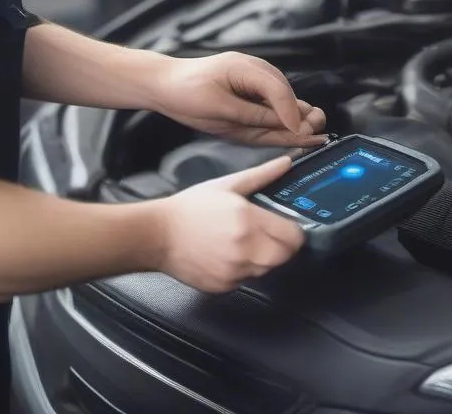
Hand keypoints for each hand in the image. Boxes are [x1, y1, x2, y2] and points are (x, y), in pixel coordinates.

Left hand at [153, 52, 326, 146]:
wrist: (164, 84)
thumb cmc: (186, 92)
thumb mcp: (219, 108)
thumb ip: (252, 115)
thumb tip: (283, 124)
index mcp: (247, 68)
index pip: (278, 91)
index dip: (291, 114)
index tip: (302, 133)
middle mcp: (255, 72)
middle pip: (286, 94)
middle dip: (302, 114)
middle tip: (317, 133)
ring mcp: (253, 81)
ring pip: (282, 100)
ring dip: (297, 117)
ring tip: (316, 133)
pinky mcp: (249, 93)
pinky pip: (270, 106)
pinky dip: (282, 119)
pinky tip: (297, 131)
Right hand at [154, 156, 304, 291]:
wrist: (158, 235)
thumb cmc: (191, 208)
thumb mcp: (227, 185)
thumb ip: (261, 175)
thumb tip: (286, 163)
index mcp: (248, 221)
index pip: (293, 236)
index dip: (293, 231)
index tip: (287, 226)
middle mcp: (245, 249)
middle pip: (285, 257)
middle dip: (283, 247)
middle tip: (270, 236)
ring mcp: (234, 271)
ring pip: (266, 270)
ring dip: (263, 258)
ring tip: (245, 243)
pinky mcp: (224, 287)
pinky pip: (246, 280)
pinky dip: (243, 270)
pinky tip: (228, 255)